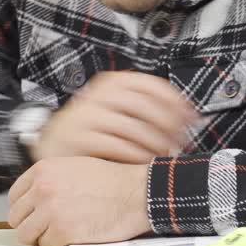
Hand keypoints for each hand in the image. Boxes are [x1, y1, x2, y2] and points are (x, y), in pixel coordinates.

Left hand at [6, 157, 151, 245]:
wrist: (135, 193)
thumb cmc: (112, 181)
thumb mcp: (73, 168)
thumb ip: (50, 180)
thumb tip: (33, 197)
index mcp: (43, 170)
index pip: (14, 196)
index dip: (25, 209)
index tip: (33, 214)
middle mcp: (42, 189)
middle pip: (16, 218)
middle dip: (30, 224)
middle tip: (47, 226)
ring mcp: (51, 211)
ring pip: (26, 235)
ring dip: (41, 237)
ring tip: (59, 232)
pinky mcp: (62, 231)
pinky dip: (57, 245)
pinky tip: (73, 235)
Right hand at [32, 71, 199, 163]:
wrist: (52, 142)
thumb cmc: (93, 128)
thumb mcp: (118, 109)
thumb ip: (147, 109)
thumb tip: (191, 116)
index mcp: (113, 82)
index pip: (153, 86)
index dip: (177, 102)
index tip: (192, 118)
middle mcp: (99, 94)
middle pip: (146, 108)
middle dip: (169, 128)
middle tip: (181, 143)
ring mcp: (87, 115)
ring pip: (134, 129)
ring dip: (155, 145)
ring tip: (164, 156)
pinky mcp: (79, 137)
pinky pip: (117, 147)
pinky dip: (136, 156)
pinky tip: (143, 162)